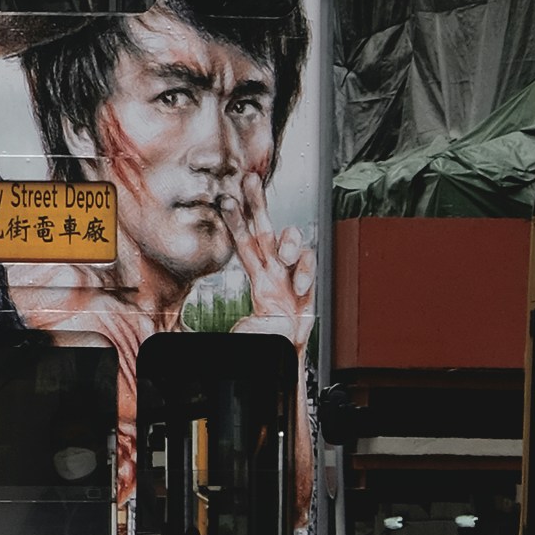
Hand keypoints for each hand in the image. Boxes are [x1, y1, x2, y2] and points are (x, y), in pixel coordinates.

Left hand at [220, 187, 316, 350]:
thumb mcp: (245, 333)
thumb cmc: (268, 343)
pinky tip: (300, 288)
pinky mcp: (309, 282)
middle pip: (265, 229)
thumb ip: (240, 327)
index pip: (244, 244)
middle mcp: (273, 272)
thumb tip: (223, 333)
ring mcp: (292, 275)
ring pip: (291, 239)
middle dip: (258, 203)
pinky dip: (306, 271)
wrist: (291, 354)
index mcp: (257, 279)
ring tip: (283, 259)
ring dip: (289, 243)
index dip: (236, 222)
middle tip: (250, 180)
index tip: (226, 200)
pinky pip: (310, 262)